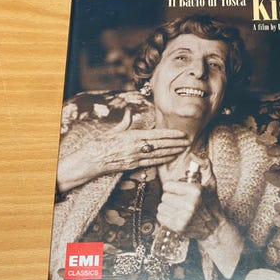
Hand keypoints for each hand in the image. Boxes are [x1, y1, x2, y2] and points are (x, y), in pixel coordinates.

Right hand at [57, 109, 189, 191]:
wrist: (92, 159)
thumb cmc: (101, 143)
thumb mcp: (114, 130)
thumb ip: (125, 122)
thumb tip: (128, 113)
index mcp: (133, 136)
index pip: (157, 135)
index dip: (171, 135)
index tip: (181, 134)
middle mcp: (136, 147)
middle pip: (161, 145)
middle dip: (176, 143)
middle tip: (188, 141)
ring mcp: (135, 158)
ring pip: (158, 155)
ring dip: (172, 152)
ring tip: (183, 149)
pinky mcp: (133, 166)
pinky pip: (151, 163)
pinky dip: (162, 160)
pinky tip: (170, 158)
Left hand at [156, 159, 223, 239]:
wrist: (215, 227)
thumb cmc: (211, 204)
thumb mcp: (211, 183)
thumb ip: (204, 166)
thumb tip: (194, 155)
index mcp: (196, 191)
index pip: (168, 185)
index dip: (173, 187)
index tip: (181, 191)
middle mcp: (189, 204)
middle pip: (164, 197)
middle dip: (171, 198)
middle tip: (181, 201)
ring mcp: (184, 217)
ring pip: (161, 207)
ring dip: (168, 208)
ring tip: (179, 209)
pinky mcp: (178, 228)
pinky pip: (161, 218)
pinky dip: (166, 217)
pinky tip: (176, 217)